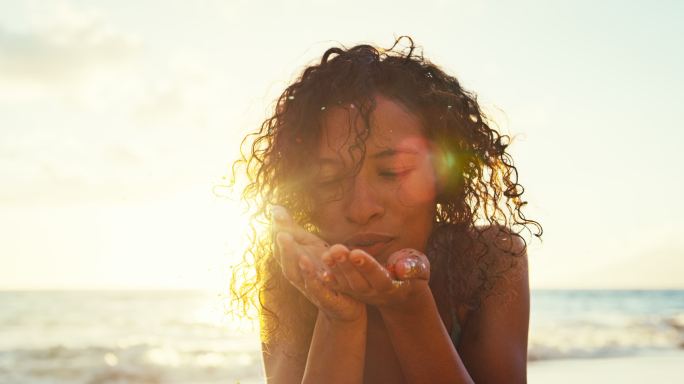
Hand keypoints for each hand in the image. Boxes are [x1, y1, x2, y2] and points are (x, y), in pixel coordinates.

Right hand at [272, 206, 364, 322]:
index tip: (276, 213)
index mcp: (292, 261)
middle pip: (285, 262)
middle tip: (281, 232)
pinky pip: (318, 290)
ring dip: (294, 261)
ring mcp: (309, 288)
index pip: (280, 246)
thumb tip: (273, 207)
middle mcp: (297, 276)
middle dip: (283, 247)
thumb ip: (292, 228)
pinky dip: (314, 280)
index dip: (278, 230)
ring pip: (297, 276)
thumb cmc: (323, 270)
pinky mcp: (325, 299)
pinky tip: (318, 270)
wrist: (346, 302)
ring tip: (294, 246)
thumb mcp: (309, 246)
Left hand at [321, 245, 430, 309]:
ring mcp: (362, 294)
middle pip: (359, 282)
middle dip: (347, 266)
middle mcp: (374, 293)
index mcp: (392, 287)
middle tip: (337, 249)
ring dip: (336, 269)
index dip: (367, 266)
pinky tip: (320, 271)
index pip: (378, 277)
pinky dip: (330, 280)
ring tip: (327, 254)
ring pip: (347, 284)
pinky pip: (340, 287)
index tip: (356, 253)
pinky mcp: (353, 291)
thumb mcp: (420, 269)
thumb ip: (413, 267)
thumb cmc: (413, 275)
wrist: (403, 293)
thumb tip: (401, 268)